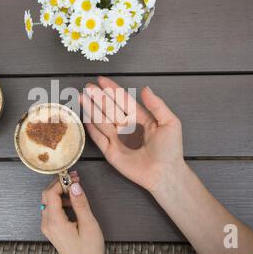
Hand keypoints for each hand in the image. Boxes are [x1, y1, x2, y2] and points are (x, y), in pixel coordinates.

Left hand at [41, 171, 104, 253]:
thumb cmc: (87, 251)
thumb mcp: (89, 225)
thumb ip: (80, 203)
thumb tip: (75, 186)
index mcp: (55, 222)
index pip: (51, 193)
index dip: (61, 181)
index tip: (72, 177)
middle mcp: (47, 224)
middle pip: (47, 195)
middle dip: (60, 184)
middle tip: (74, 179)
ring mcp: (48, 226)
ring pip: (48, 201)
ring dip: (60, 192)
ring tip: (75, 190)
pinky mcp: (51, 228)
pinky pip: (51, 209)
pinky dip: (60, 201)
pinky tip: (71, 202)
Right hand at [81, 76, 185, 191]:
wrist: (165, 173)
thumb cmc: (170, 149)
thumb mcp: (169, 122)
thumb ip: (156, 104)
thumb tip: (145, 88)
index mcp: (140, 118)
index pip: (123, 100)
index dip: (113, 90)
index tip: (102, 80)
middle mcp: (127, 127)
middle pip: (109, 109)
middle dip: (98, 97)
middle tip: (87, 86)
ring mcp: (117, 139)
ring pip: (101, 121)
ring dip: (91, 109)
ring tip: (81, 97)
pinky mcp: (110, 152)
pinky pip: (98, 138)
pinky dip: (91, 128)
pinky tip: (85, 117)